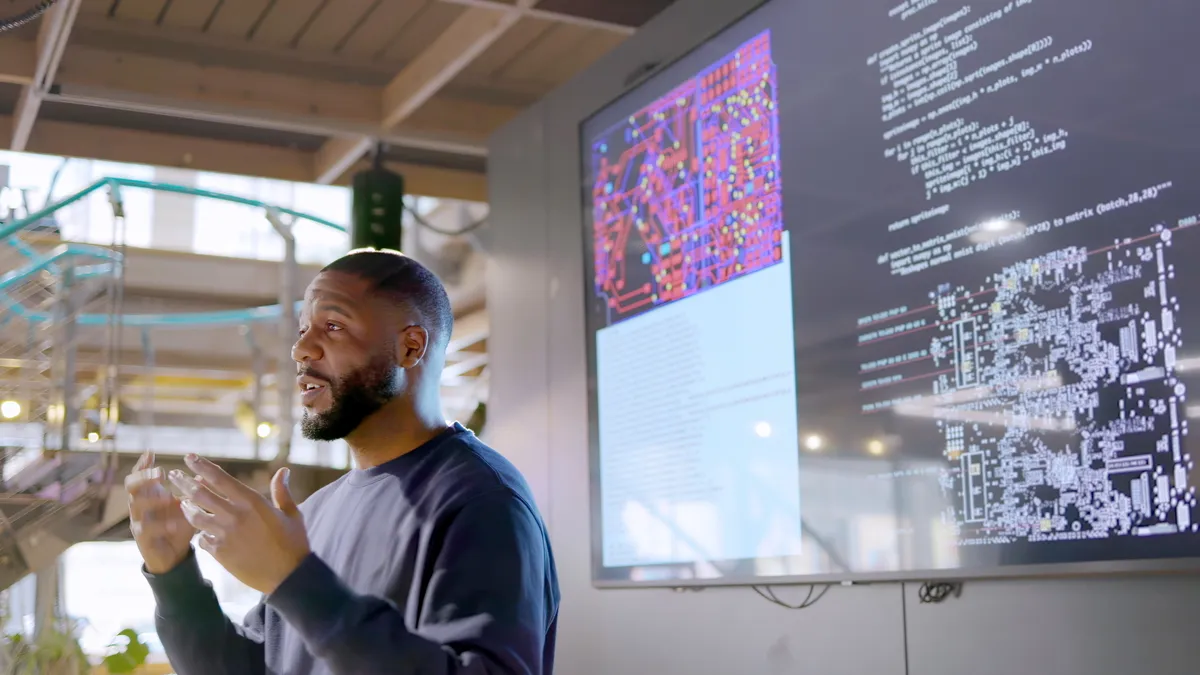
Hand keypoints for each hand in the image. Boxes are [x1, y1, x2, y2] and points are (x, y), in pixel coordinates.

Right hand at [126, 452, 194, 574]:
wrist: (173, 556)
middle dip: (144, 477)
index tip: (151, 452)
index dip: (143, 464)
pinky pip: (146, 530)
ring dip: (152, 499)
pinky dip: (160, 526)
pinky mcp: (143, 539)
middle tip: (160, 473)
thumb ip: (192, 490)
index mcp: (149, 494)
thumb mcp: (186, 506)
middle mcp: (140, 506)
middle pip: (131, 486)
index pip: (139, 475)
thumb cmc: (178, 525)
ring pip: (136, 506)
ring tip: (168, 497)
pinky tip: (173, 524)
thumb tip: (204, 472)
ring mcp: (139, 522)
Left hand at [168, 454, 309, 594]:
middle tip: (173, 475)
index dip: (202, 466)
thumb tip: (283, 471)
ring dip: (186, 507)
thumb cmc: (293, 543)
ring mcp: (225, 535)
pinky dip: (200, 533)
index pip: (220, 478)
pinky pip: (202, 539)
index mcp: (252, 502)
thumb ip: (282, 491)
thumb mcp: (292, 514)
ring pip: (195, 517)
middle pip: (200, 494)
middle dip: (183, 483)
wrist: (289, 576)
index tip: (189, 457)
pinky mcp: (220, 553)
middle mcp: (235, 515)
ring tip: (181, 502)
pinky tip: (200, 531)